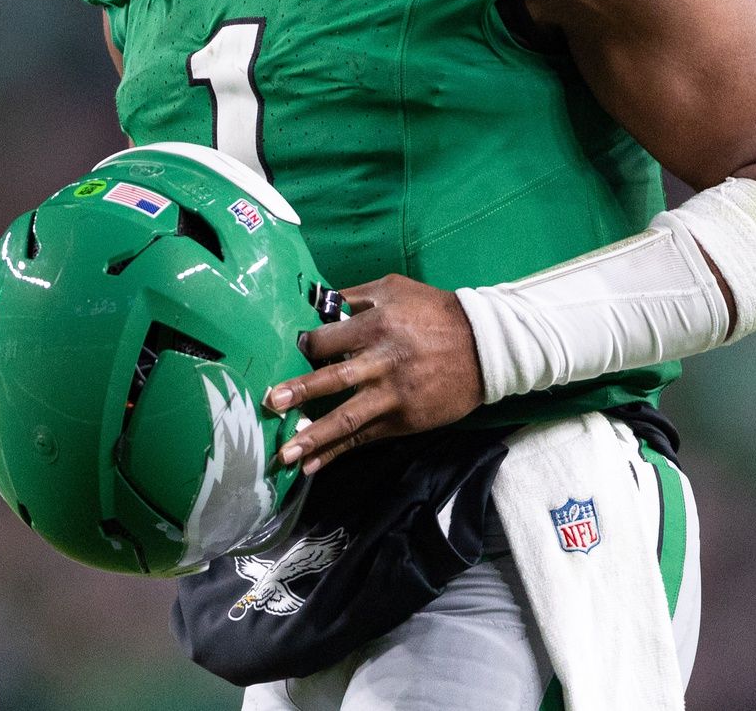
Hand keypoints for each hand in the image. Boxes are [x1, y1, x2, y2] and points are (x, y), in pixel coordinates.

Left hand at [264, 274, 482, 475]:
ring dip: (313, 437)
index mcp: (376, 326)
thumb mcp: (394, 288)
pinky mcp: (403, 421)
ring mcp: (393, 396)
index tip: (286, 355)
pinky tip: (313, 466)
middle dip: (299, 393)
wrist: (485, 347)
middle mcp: (382, 362)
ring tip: (285, 453)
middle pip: (333, 379)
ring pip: (347, 419)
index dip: (304, 347)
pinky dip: (337, 453)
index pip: (326, 340)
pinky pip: (364, 439)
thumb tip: (316, 300)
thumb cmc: (434, 312)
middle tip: (270, 403)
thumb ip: (354, 296)